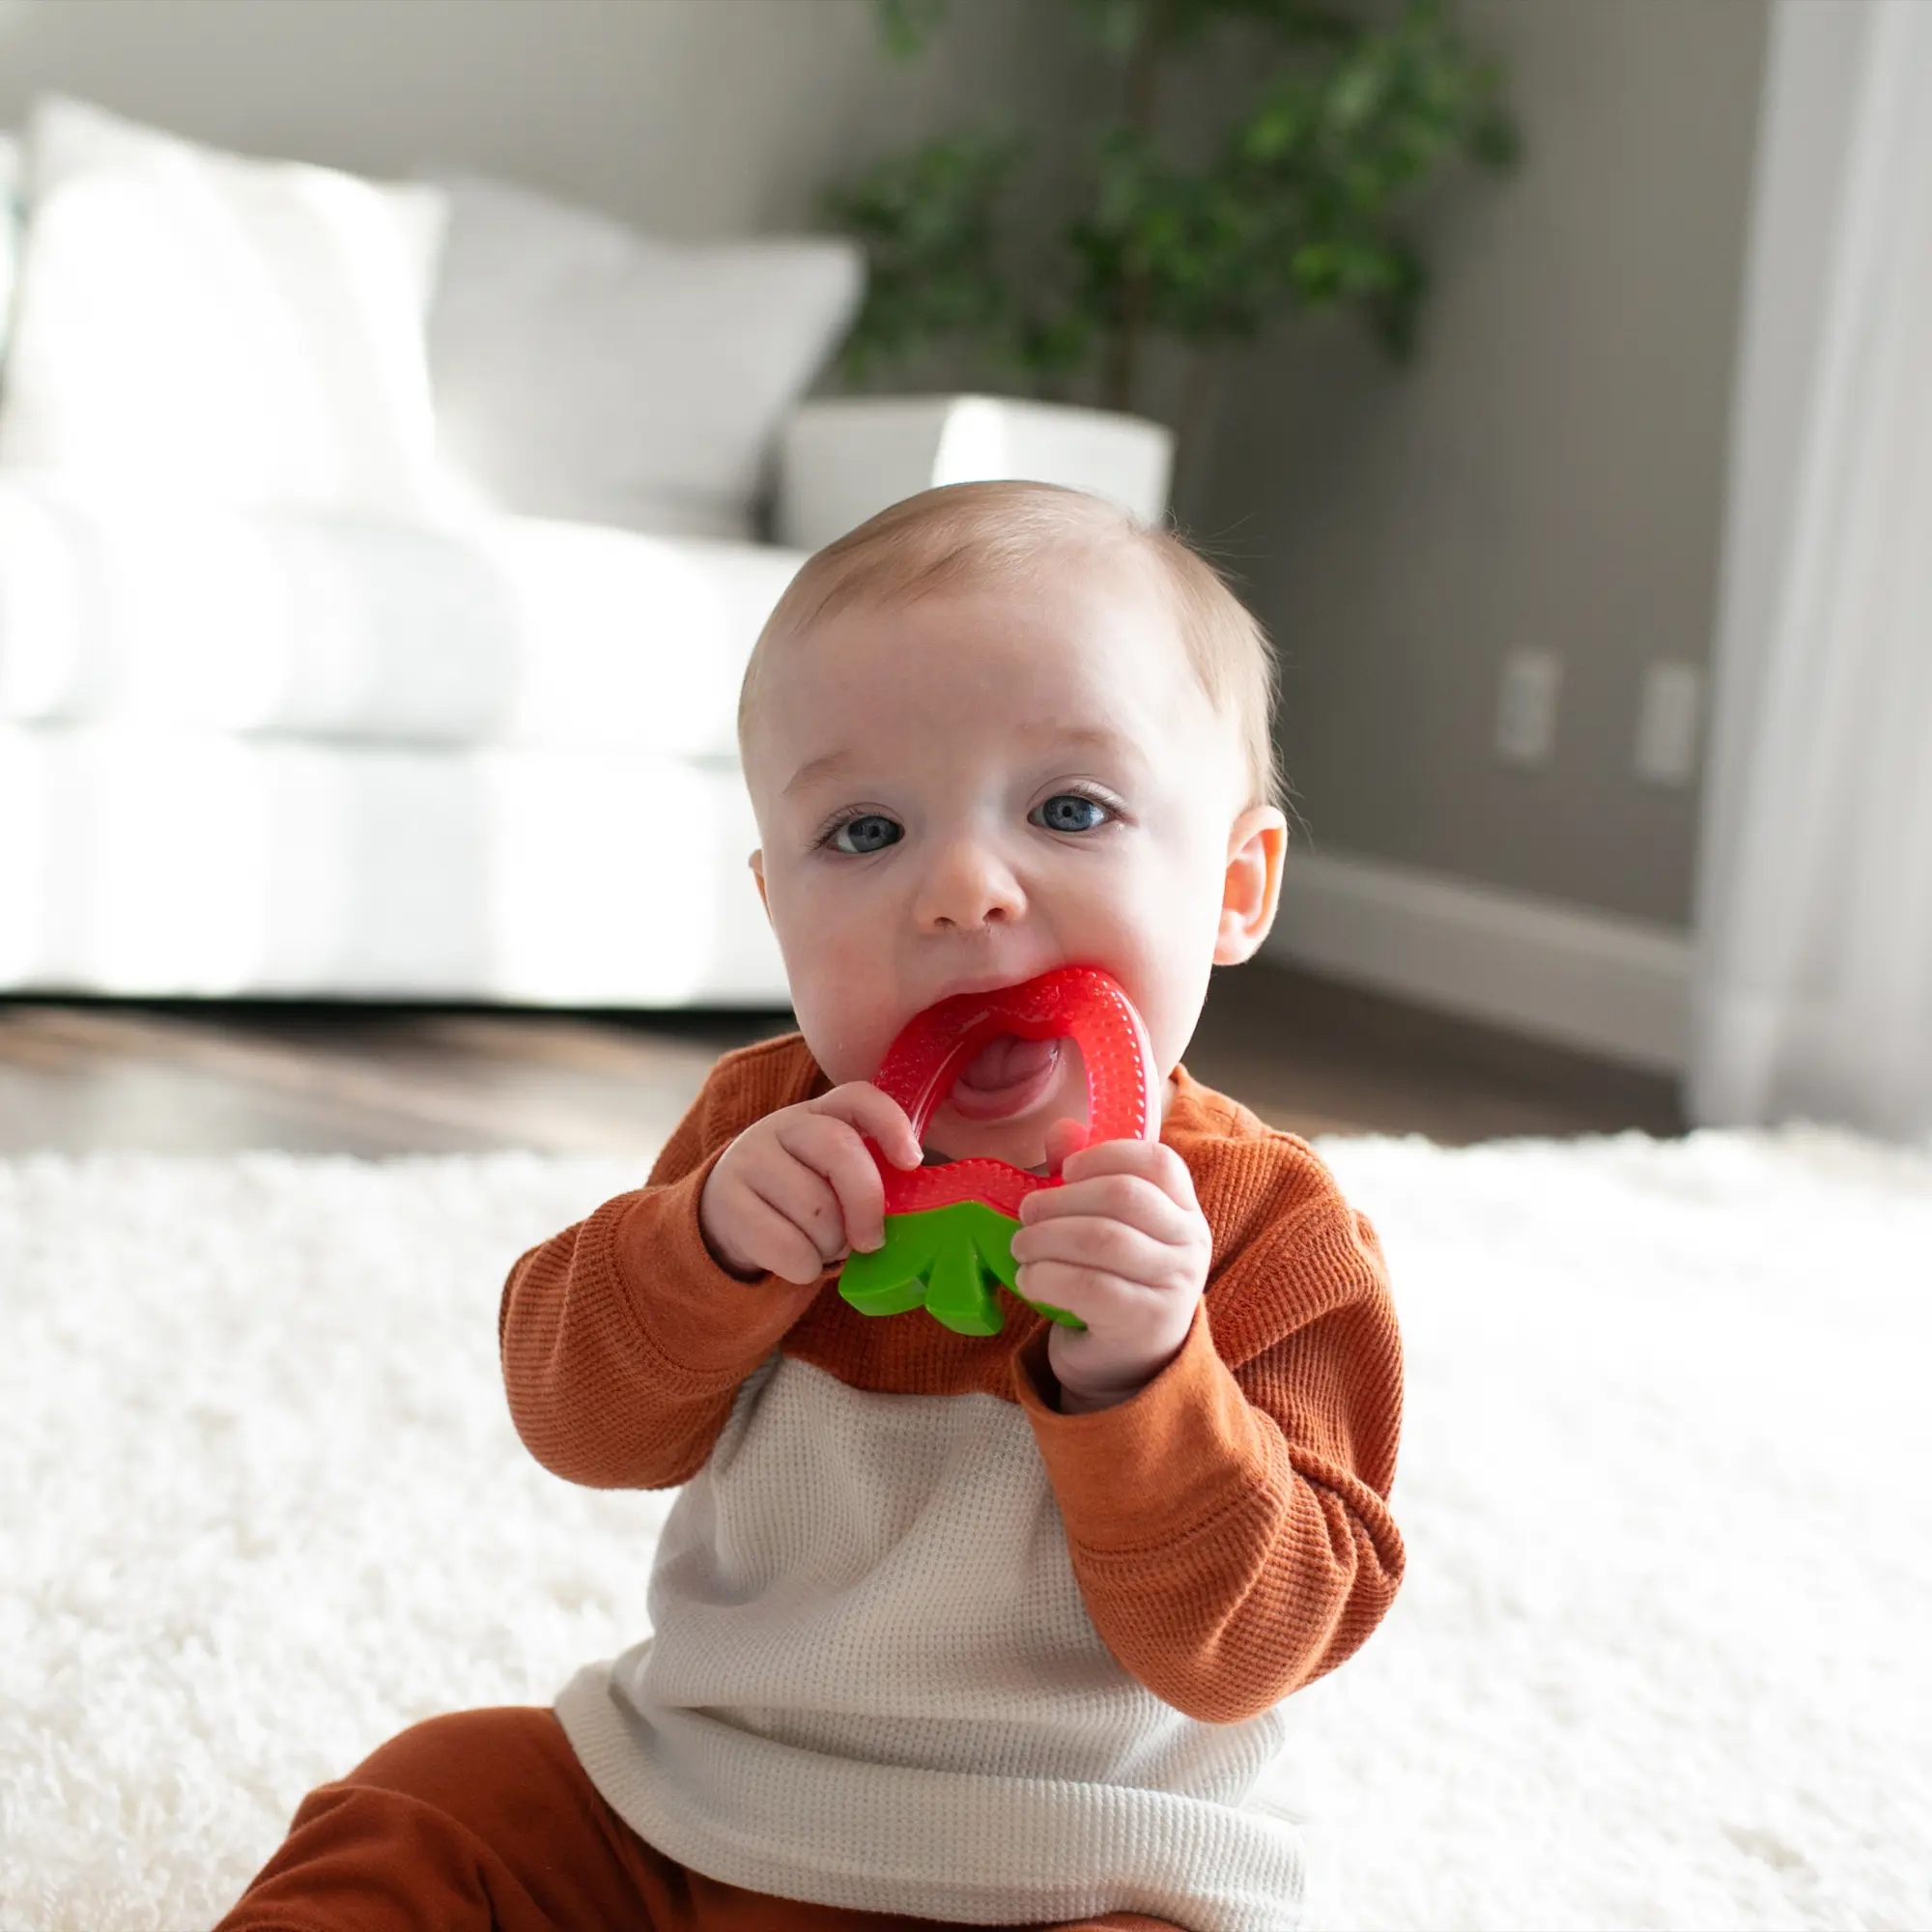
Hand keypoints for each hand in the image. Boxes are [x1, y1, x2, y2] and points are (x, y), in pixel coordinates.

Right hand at [700, 1084, 922, 1284]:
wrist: (726, 1216)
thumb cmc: (798, 1196)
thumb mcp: (829, 1173)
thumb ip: (865, 1175)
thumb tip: (907, 1211)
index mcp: (818, 1113)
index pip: (857, 1097)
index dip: (891, 1124)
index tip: (911, 1162)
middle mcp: (781, 1126)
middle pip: (839, 1151)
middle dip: (867, 1204)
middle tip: (871, 1240)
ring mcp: (750, 1161)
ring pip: (816, 1210)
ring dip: (832, 1245)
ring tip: (822, 1245)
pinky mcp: (728, 1204)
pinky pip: (788, 1247)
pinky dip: (806, 1267)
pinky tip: (799, 1261)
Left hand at [1011, 1134, 1210, 1413]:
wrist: (1128, 1365)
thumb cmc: (1114, 1282)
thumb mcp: (1106, 1227)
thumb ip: (1085, 1177)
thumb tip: (1060, 1130)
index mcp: (1184, 1209)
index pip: (1158, 1162)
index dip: (1104, 1156)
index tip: (1064, 1171)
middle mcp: (1190, 1242)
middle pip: (1123, 1196)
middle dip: (1060, 1200)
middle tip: (1025, 1212)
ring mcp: (1174, 1284)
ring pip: (1102, 1239)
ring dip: (1046, 1238)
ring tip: (1020, 1247)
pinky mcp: (1145, 1322)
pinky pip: (1089, 1286)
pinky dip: (1047, 1277)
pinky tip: (1028, 1280)